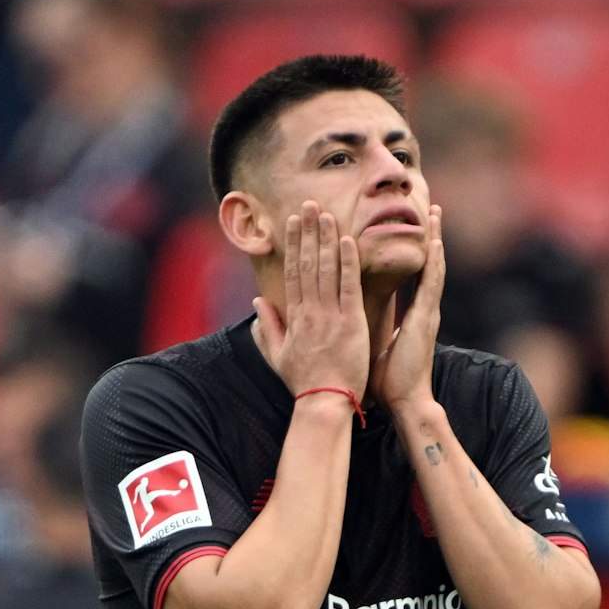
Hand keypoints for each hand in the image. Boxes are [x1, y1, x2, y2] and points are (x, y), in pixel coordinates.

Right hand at [254, 201, 369, 397]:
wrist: (323, 403)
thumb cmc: (304, 383)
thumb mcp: (277, 354)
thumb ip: (268, 326)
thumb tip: (258, 301)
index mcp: (294, 317)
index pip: (293, 272)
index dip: (293, 245)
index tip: (292, 222)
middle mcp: (309, 311)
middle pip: (307, 264)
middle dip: (307, 232)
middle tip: (308, 205)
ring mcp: (329, 315)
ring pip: (326, 270)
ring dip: (326, 239)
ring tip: (325, 213)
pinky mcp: (350, 323)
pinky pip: (349, 287)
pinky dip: (348, 263)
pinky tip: (347, 240)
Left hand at [372, 204, 443, 415]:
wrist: (406, 402)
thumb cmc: (389, 381)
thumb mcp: (376, 345)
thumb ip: (371, 328)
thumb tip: (356, 321)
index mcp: (414, 315)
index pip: (415, 276)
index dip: (415, 252)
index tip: (413, 231)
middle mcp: (424, 309)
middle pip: (428, 264)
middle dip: (430, 236)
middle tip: (430, 209)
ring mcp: (428, 312)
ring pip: (434, 267)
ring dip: (435, 239)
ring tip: (436, 213)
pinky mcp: (427, 318)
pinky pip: (431, 283)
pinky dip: (434, 261)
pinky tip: (435, 241)